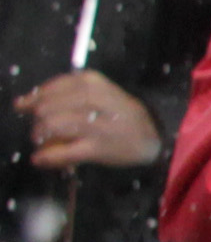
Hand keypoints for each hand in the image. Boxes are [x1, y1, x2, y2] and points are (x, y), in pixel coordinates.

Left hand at [18, 70, 156, 167]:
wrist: (155, 138)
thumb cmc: (122, 115)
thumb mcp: (100, 93)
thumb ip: (67, 93)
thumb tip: (25, 101)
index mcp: (93, 82)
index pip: (51, 87)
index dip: (34, 98)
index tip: (25, 106)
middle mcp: (95, 99)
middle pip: (47, 107)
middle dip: (37, 119)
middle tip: (38, 130)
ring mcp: (97, 125)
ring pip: (52, 126)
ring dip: (40, 135)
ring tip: (40, 142)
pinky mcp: (99, 148)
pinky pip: (64, 152)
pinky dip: (48, 157)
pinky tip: (40, 159)